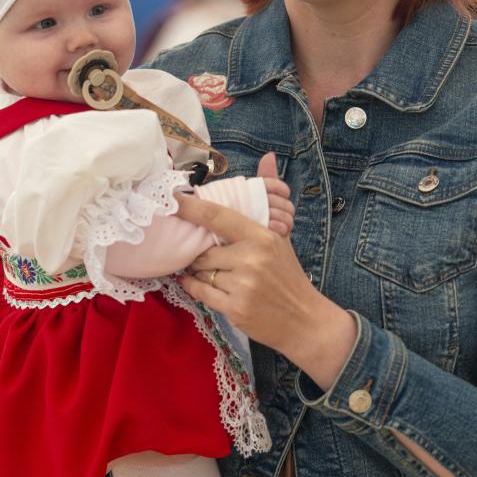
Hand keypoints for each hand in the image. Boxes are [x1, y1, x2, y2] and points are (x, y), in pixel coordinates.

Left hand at [177, 153, 356, 387]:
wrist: (304, 320)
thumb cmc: (287, 275)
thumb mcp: (280, 236)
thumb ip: (267, 198)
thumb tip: (268, 156)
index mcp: (262, 237)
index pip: (219, 217)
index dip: (192, 208)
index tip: (172, 200)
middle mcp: (252, 259)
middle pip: (204, 249)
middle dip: (200, 253)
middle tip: (207, 255)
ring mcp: (243, 285)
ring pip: (201, 271)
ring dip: (198, 271)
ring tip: (212, 272)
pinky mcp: (235, 308)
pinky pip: (200, 291)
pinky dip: (193, 286)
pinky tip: (195, 282)